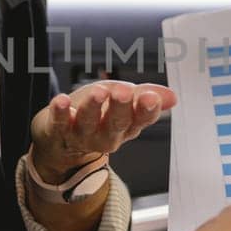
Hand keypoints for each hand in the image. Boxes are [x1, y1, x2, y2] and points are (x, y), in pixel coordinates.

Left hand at [29, 81, 177, 179]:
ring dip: (93, 108)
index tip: (151, 97)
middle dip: (121, 107)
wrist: (60, 138)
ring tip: (98, 93)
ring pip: (89, 123)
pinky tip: (61, 101)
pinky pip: (59, 123)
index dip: (146, 109)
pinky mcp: (58, 131)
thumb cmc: (95, 113)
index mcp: (126, 125)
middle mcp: (106, 134)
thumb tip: (172, 97)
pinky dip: (59, 112)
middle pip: (116, 123)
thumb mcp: (122, 101)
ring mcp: (82, 135)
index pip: (141, 119)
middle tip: (124, 92)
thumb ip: (144, 97)